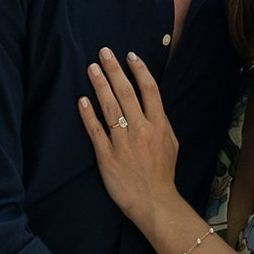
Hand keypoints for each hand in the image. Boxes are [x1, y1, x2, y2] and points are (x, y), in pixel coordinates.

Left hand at [78, 47, 178, 227]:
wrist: (153, 201)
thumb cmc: (162, 172)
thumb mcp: (171, 143)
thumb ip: (161, 122)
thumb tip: (151, 104)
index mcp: (159, 125)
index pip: (149, 90)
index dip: (139, 70)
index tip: (129, 56)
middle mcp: (141, 129)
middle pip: (127, 92)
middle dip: (115, 70)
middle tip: (103, 52)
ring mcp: (123, 142)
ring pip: (110, 107)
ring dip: (100, 85)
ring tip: (92, 68)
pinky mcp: (107, 156)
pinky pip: (96, 130)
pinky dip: (88, 114)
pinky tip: (82, 100)